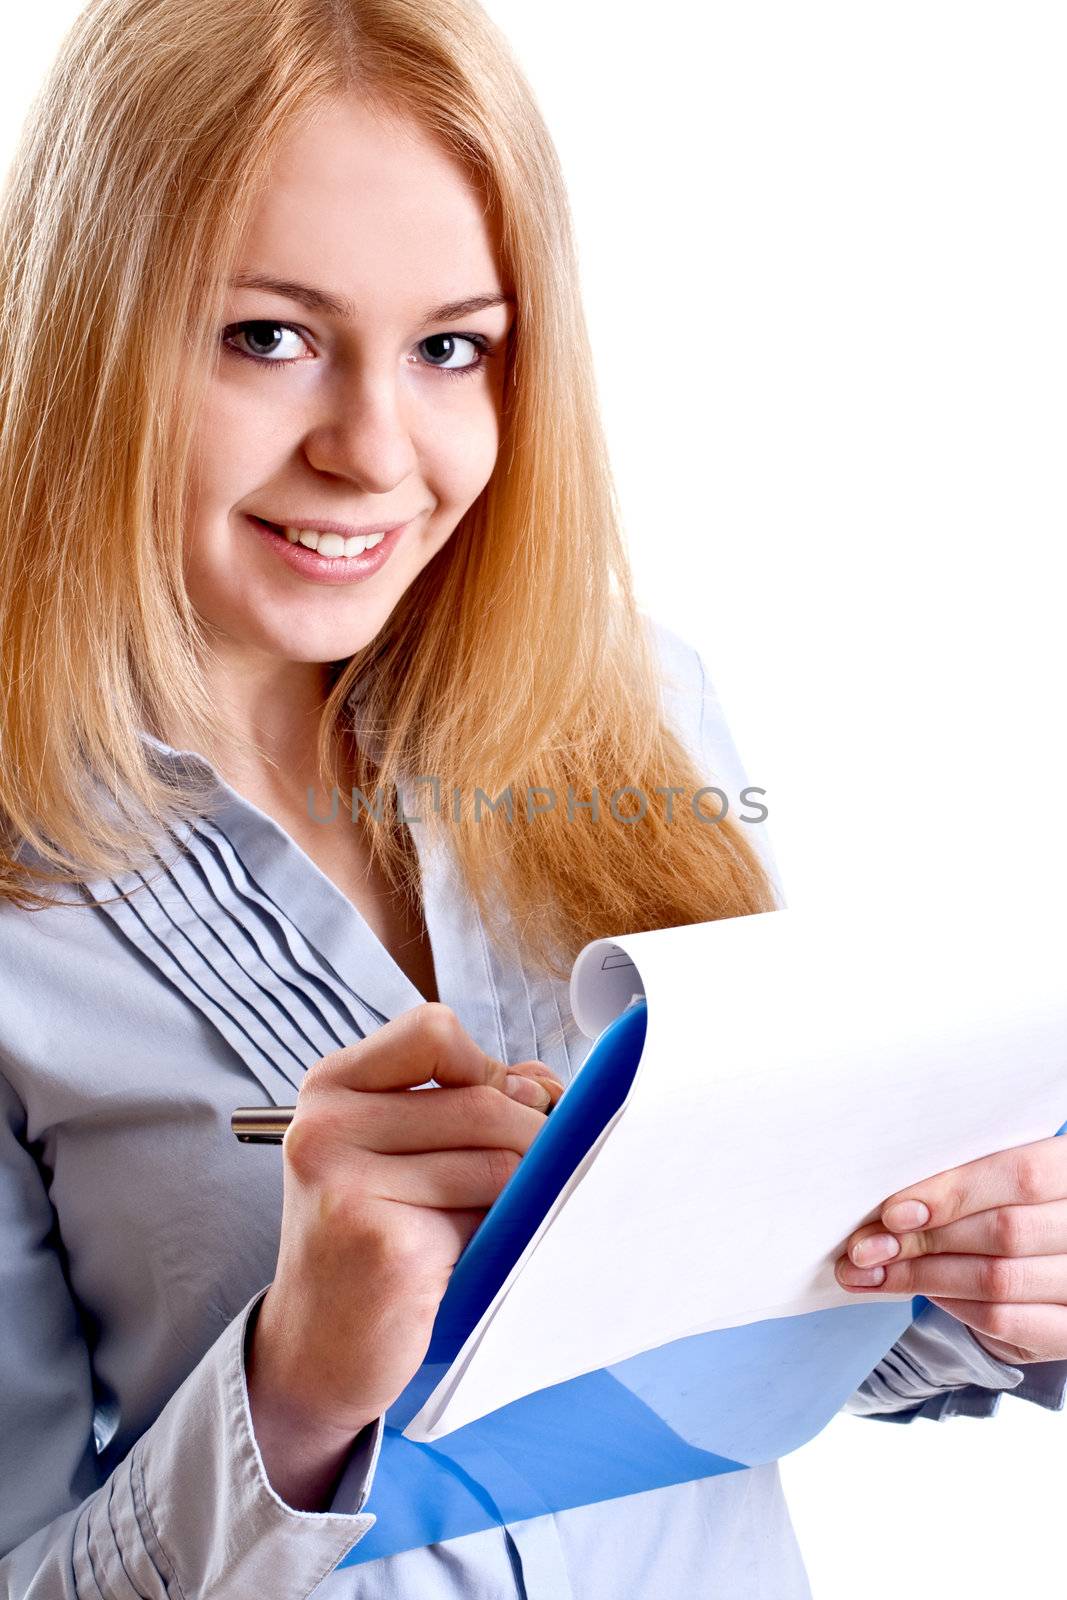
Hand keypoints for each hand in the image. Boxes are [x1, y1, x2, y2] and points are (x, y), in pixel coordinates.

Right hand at [246, 1002, 562, 1502]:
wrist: (315, 1352)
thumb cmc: (370, 1241)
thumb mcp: (399, 1151)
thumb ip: (467, 1100)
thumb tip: (545, 1083)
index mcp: (329, 1089)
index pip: (433, 1031)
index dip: (486, 1066)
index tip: (501, 1105)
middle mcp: (326, 1128)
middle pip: (483, 1099)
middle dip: (531, 1137)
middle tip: (524, 1180)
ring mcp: (347, 1186)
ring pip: (499, 1156)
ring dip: (519, 1192)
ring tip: (484, 1223)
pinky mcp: (385, 1244)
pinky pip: (489, 1214)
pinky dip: (500, 1234)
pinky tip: (466, 1257)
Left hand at [835, 1135, 1066, 1364]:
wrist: (1050, 1257)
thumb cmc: (1010, 1204)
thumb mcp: (996, 1179)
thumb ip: (959, 1182)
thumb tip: (885, 1206)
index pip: (1022, 1174)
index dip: (955, 1192)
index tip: (893, 1211)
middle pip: (1005, 1232)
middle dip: (923, 1241)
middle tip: (865, 1249)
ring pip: (999, 1280)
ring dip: (924, 1277)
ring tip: (875, 1272)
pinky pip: (1006, 1321)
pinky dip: (954, 1306)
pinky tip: (923, 1292)